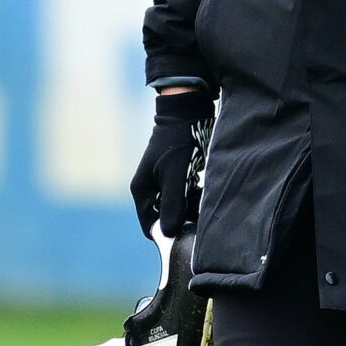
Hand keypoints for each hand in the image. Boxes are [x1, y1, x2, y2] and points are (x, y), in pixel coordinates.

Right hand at [131, 88, 215, 237]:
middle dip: (183, 218)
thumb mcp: (176, 175)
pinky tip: (203, 186)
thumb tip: (168, 233)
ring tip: (202, 194)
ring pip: (177, 207)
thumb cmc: (179, 142)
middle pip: (165, 218)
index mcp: (142, 191)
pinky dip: (194, 195)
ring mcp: (162, 182)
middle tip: (200, 211)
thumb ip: (172, 204)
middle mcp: (150, 189)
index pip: (151, 226)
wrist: (187, 111)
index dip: (169, 233)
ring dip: (191, 206)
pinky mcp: (176, 176)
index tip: (188, 234)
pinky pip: (185, 195)